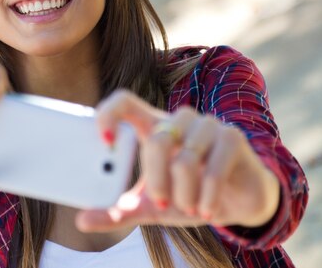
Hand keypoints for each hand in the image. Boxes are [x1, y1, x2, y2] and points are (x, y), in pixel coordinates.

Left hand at [76, 90, 279, 231]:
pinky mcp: (232, 137)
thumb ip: (118, 211)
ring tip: (189, 206)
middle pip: (156, 140)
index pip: (124, 101)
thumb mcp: (149, 207)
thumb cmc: (189, 195)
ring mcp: (207, 125)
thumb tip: (82, 220)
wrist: (239, 201)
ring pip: (184, 159)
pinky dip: (205, 197)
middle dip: (156, 181)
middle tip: (162, 201)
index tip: (104, 143)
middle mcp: (178, 119)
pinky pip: (211, 170)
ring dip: (184, 194)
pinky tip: (205, 209)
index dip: (109, 113)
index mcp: (153, 126)